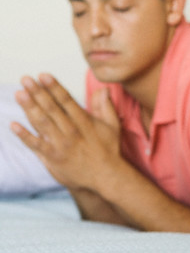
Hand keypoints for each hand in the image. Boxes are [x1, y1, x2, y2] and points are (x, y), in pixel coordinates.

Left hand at [10, 74, 121, 189]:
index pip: (66, 100)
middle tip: (25, 79)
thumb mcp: (112, 125)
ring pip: (42, 123)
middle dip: (38, 93)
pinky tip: (13, 125)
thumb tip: (103, 89)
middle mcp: (71, 131)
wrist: (105, 176)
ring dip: (29, 108)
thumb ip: (105, 106)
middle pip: (51, 109)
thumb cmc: (108, 149)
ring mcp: (60, 145)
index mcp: (84, 121)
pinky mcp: (52, 158)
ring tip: (19, 94)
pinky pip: (36, 145)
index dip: (54, 87)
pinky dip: (24, 135)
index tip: (43, 75)